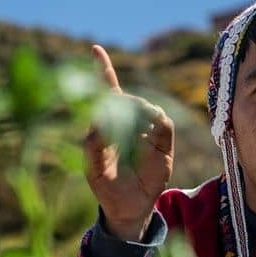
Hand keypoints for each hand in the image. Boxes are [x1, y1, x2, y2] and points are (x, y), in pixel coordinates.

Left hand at [83, 44, 173, 240]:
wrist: (128, 208)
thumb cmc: (107, 187)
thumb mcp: (93, 170)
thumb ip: (92, 146)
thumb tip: (97, 122)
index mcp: (107, 126)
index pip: (106, 93)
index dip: (102, 69)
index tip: (94, 48)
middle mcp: (128, 124)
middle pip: (127, 99)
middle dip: (123, 105)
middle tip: (115, 122)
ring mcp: (147, 132)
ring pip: (146, 108)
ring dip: (138, 113)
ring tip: (132, 133)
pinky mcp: (163, 143)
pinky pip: (162, 123)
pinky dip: (155, 121)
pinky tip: (148, 129)